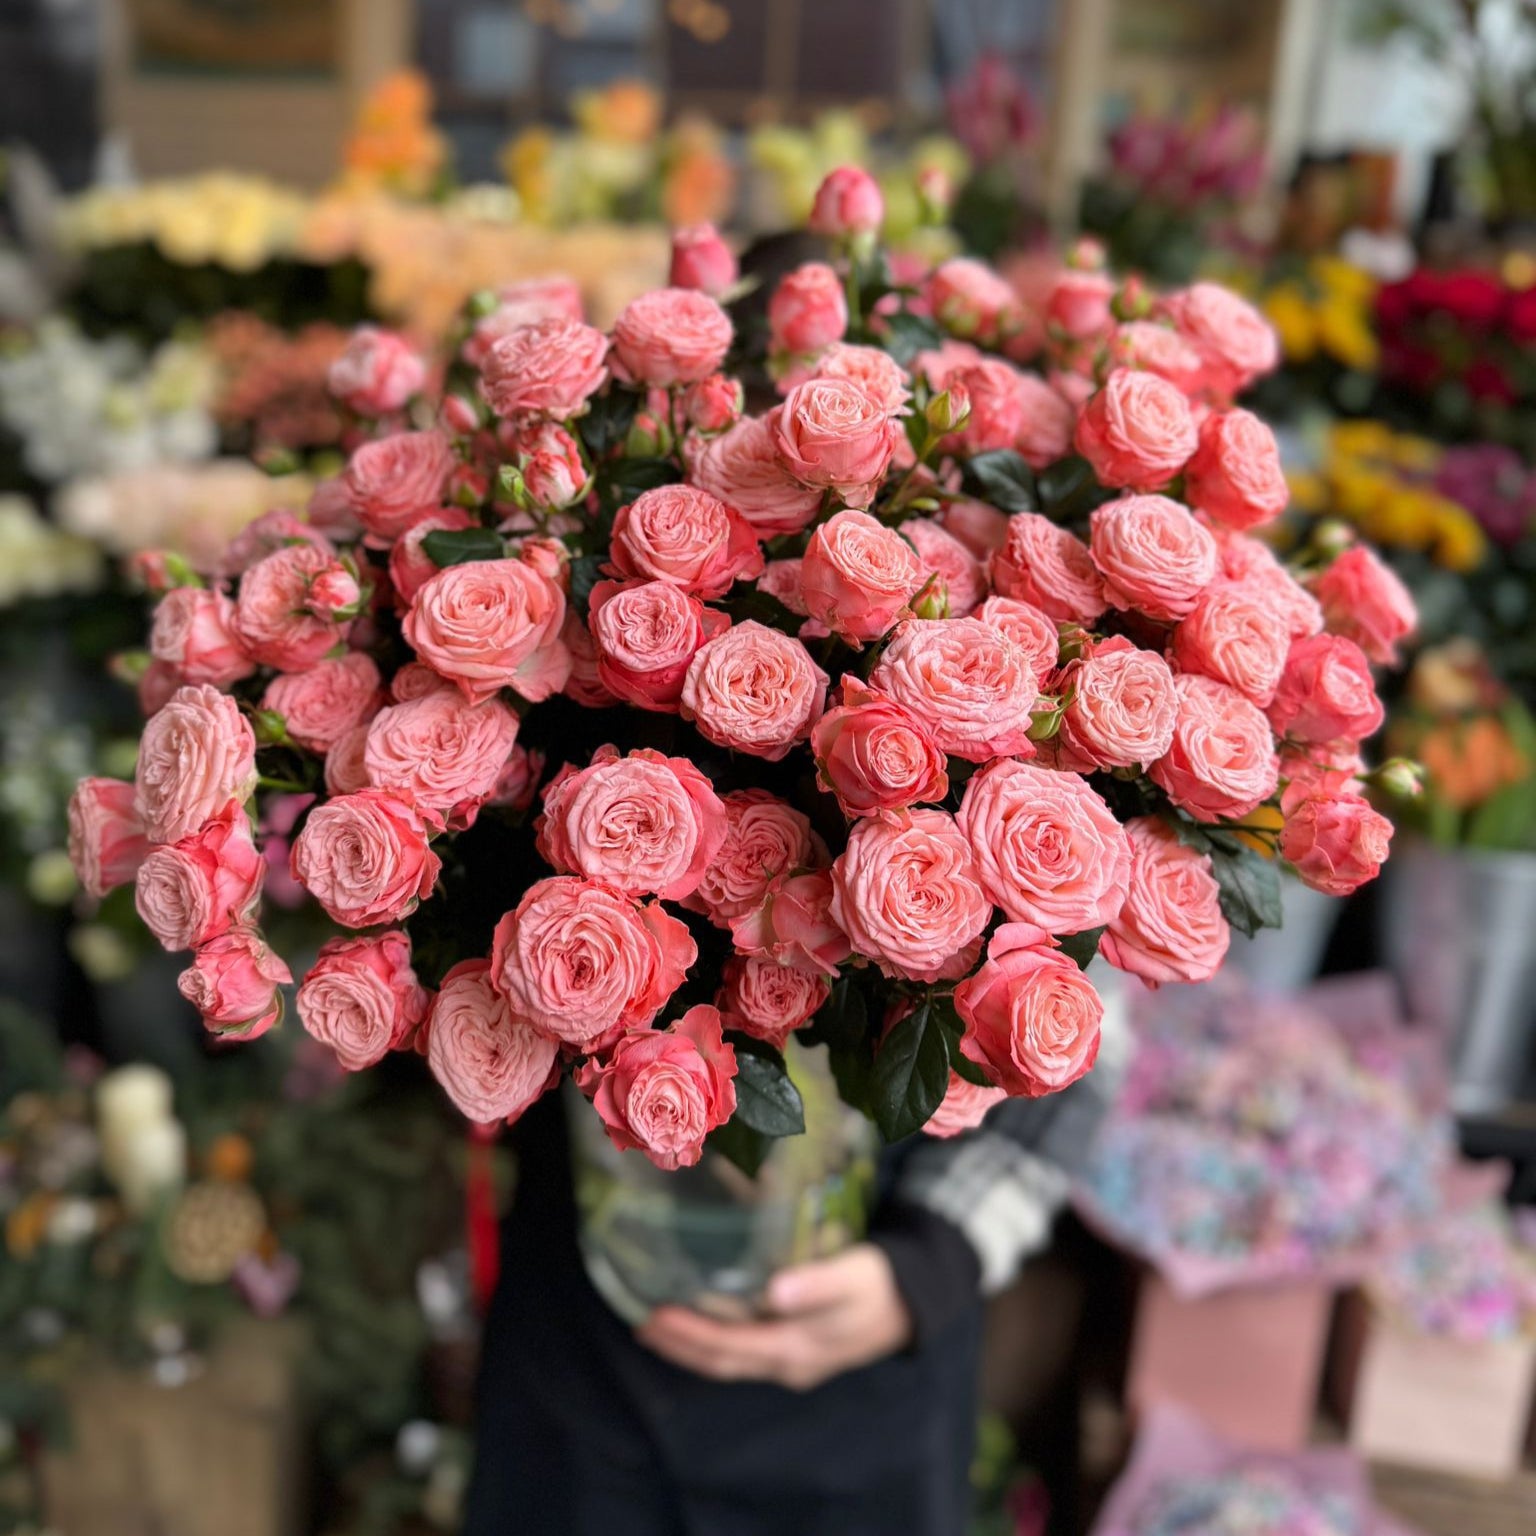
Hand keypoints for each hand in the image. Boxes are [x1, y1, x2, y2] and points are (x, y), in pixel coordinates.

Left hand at [635, 1243, 912, 1391]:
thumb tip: (775, 1293)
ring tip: (656, 1328)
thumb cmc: (881, 1283)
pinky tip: (700, 1326)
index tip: (656, 1315)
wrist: (914, 1303)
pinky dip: (713, 1343)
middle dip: (679, 1346)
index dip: (691, 1335)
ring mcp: (791, 1361)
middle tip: (641, 1322)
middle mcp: (788, 1363)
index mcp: (797, 1348)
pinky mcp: (794, 1349)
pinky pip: (742, 1352)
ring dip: (691, 1348)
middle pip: (722, 1361)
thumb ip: (817, 1283)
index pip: (730, 1347)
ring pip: (730, 1361)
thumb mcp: (855, 1276)